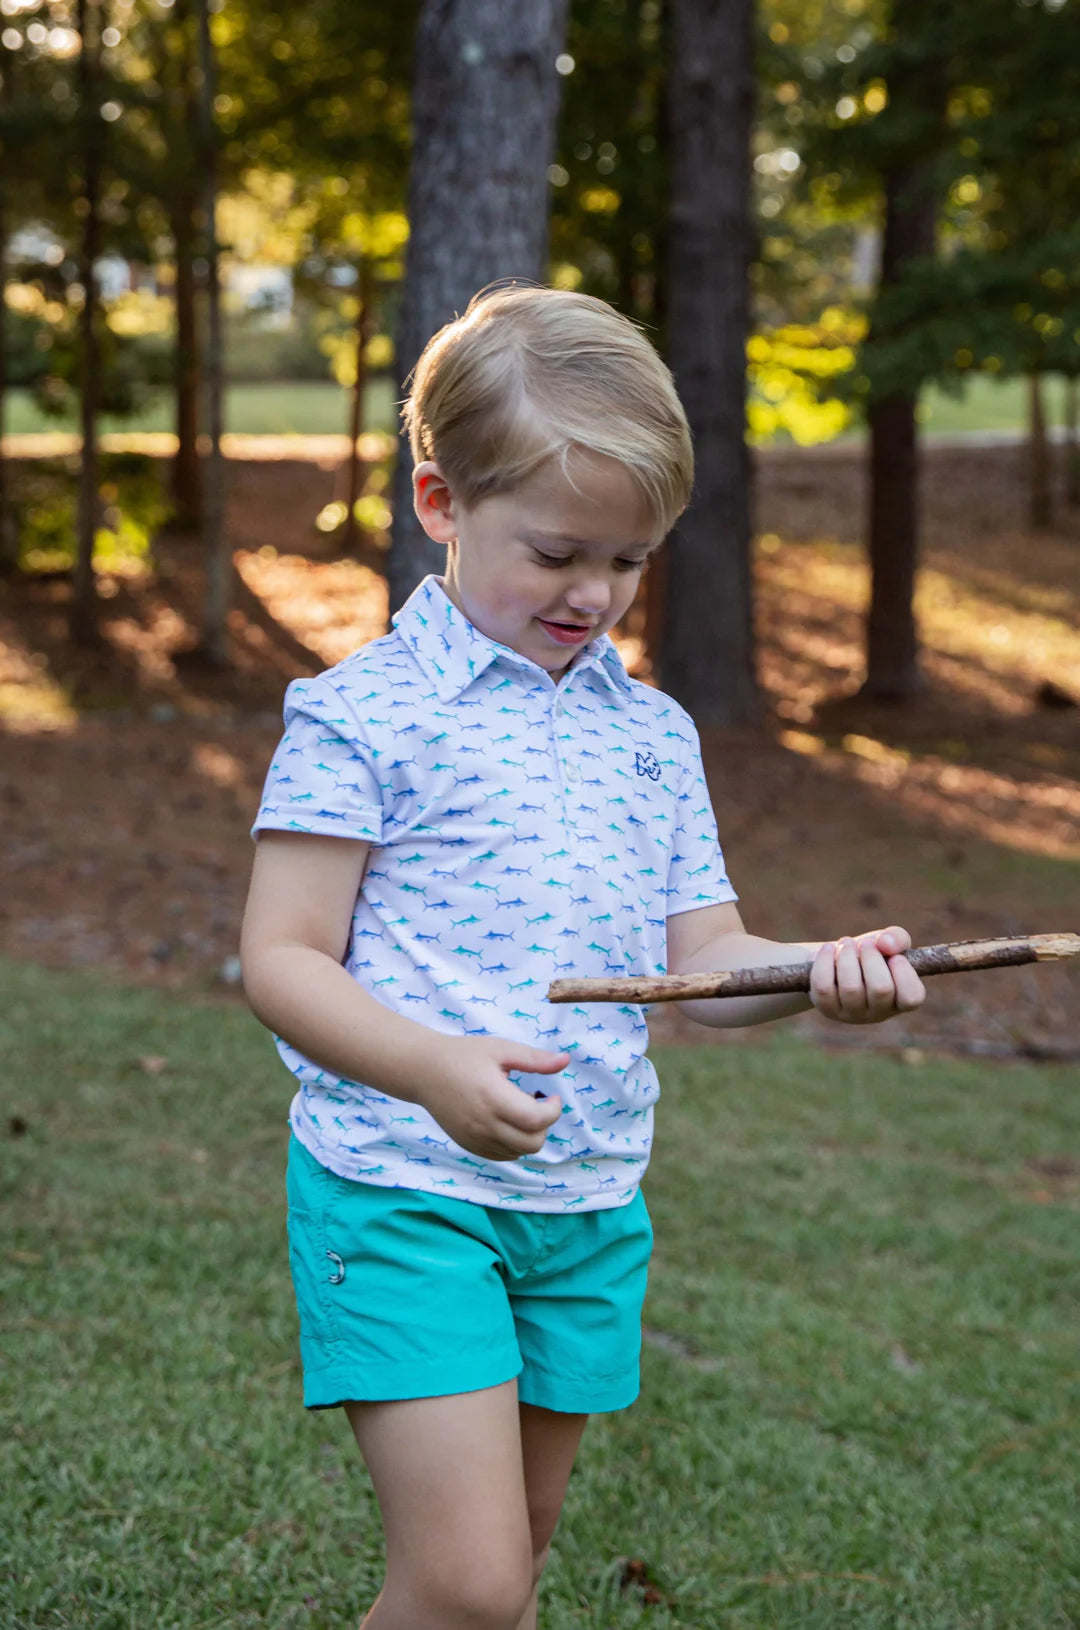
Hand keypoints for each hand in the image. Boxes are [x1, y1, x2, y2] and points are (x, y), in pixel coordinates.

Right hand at [415, 1035, 567, 1160]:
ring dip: (528, 1136)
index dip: (553, 1110)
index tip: (551, 1096)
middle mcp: (484, 1124)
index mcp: (494, 1098)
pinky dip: (512, 1144)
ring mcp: (475, 1138)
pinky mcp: (468, 1145)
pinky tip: (506, 1122)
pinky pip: (501, 1156)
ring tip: (519, 1112)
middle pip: (532, 1143)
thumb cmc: (464, 1055)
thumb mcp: (501, 1049)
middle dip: (544, 1126)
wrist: (424, 1071)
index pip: (537, 1120)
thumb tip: (565, 1061)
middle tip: (536, 1105)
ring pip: (518, 1153)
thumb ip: (534, 1059)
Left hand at [810, 925, 925, 1024]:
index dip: (905, 973)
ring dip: (847, 956)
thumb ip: (897, 938)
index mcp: (900, 1000)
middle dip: (871, 957)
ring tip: (845, 943)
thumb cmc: (870, 953)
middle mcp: (878, 1013)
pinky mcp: (827, 1008)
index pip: (912, 998)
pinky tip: (829, 949)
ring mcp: (851, 1014)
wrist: (834, 959)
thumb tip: (885, 944)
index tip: (894, 957)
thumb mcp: (888, 942)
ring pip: (851, 988)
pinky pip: (824, 986)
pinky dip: (825, 961)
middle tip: (865, 944)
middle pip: (881, 989)